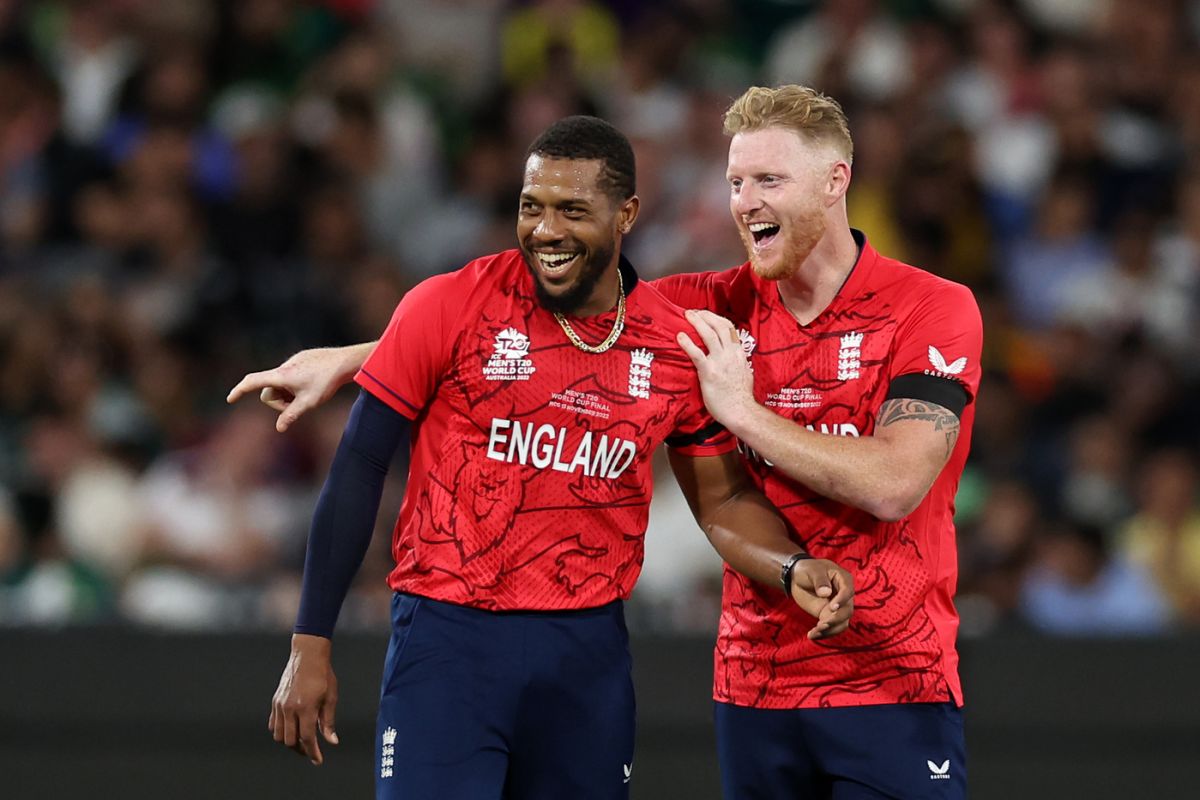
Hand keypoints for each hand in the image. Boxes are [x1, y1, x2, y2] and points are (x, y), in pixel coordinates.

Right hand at [227, 345, 365, 431]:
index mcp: (281, 376)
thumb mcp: (309, 403)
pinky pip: (291, 376)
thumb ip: (292, 416)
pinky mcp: (301, 360)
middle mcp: (283, 366)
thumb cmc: (326, 382)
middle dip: (278, 401)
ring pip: (281, 384)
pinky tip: (314, 383)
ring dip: (288, 394)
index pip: (253, 382)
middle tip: (297, 405)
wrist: (344, 362)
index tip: (230, 399)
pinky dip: (296, 385)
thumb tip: (279, 428)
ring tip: (308, 393)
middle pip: (269, 390)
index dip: (240, 390)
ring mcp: (292, 362)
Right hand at [269, 634, 339, 764]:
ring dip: (289, 742)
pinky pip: (273, 724)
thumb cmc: (323, 675)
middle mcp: (289, 708)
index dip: (313, 752)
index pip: (307, 738)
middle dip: (302, 749)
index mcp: (305, 708)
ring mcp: (280, 705)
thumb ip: (328, 722)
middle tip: (312, 751)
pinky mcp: (275, 701)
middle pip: (290, 741)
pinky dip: (280, 731)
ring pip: (278, 735)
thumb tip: (332, 742)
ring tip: (301, 742)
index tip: (318, 760)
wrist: (307, 655)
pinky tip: (291, 730)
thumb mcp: (330, 698)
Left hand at [676, 309, 756, 426]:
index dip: (717, 319)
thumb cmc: (741, 396)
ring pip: (709, 334)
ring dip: (697, 322)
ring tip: (686, 316)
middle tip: (694, 312)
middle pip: (719, 326)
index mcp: (739, 353)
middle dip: (705, 315)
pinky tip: (680, 336)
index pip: (730, 328)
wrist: (741, 411)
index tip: (707, 316)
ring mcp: (720, 362)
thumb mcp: (744, 372)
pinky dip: (687, 343)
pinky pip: (697, 353)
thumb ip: (737, 362)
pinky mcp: (709, 372)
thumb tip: (733, 357)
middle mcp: (730, 354)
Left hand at [788, 559, 853, 639]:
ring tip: (814, 633)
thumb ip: (819, 580)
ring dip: (830, 630)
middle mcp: (845, 596)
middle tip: (820, 625)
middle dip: (835, 619)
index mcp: (844, 580)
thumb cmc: (807, 569)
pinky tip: (812, 635)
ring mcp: (839, 608)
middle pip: (847, 611)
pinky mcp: (829, 616)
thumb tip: (826, 593)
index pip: (848, 592)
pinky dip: (823, 633)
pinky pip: (831, 628)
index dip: (842, 600)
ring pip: (841, 623)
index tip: (832, 607)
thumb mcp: (812, 571)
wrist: (797, 578)